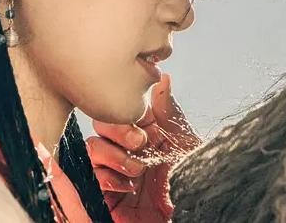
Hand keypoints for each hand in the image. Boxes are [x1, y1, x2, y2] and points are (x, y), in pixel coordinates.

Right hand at [87, 74, 200, 221]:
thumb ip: (170, 112)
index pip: (121, 108)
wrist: (195, 215)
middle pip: (101, 124)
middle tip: (140, 142)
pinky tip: (128, 186)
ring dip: (114, 155)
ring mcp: (115, 171)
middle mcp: (127, 148)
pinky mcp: (106, 196)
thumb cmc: (194, 181)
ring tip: (138, 169)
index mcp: (145, 131)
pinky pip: (90, 178)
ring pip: (92, 148)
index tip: (143, 118)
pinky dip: (107, 178)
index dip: (127, 110)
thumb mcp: (186, 143)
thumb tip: (162, 77)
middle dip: (118, 129)